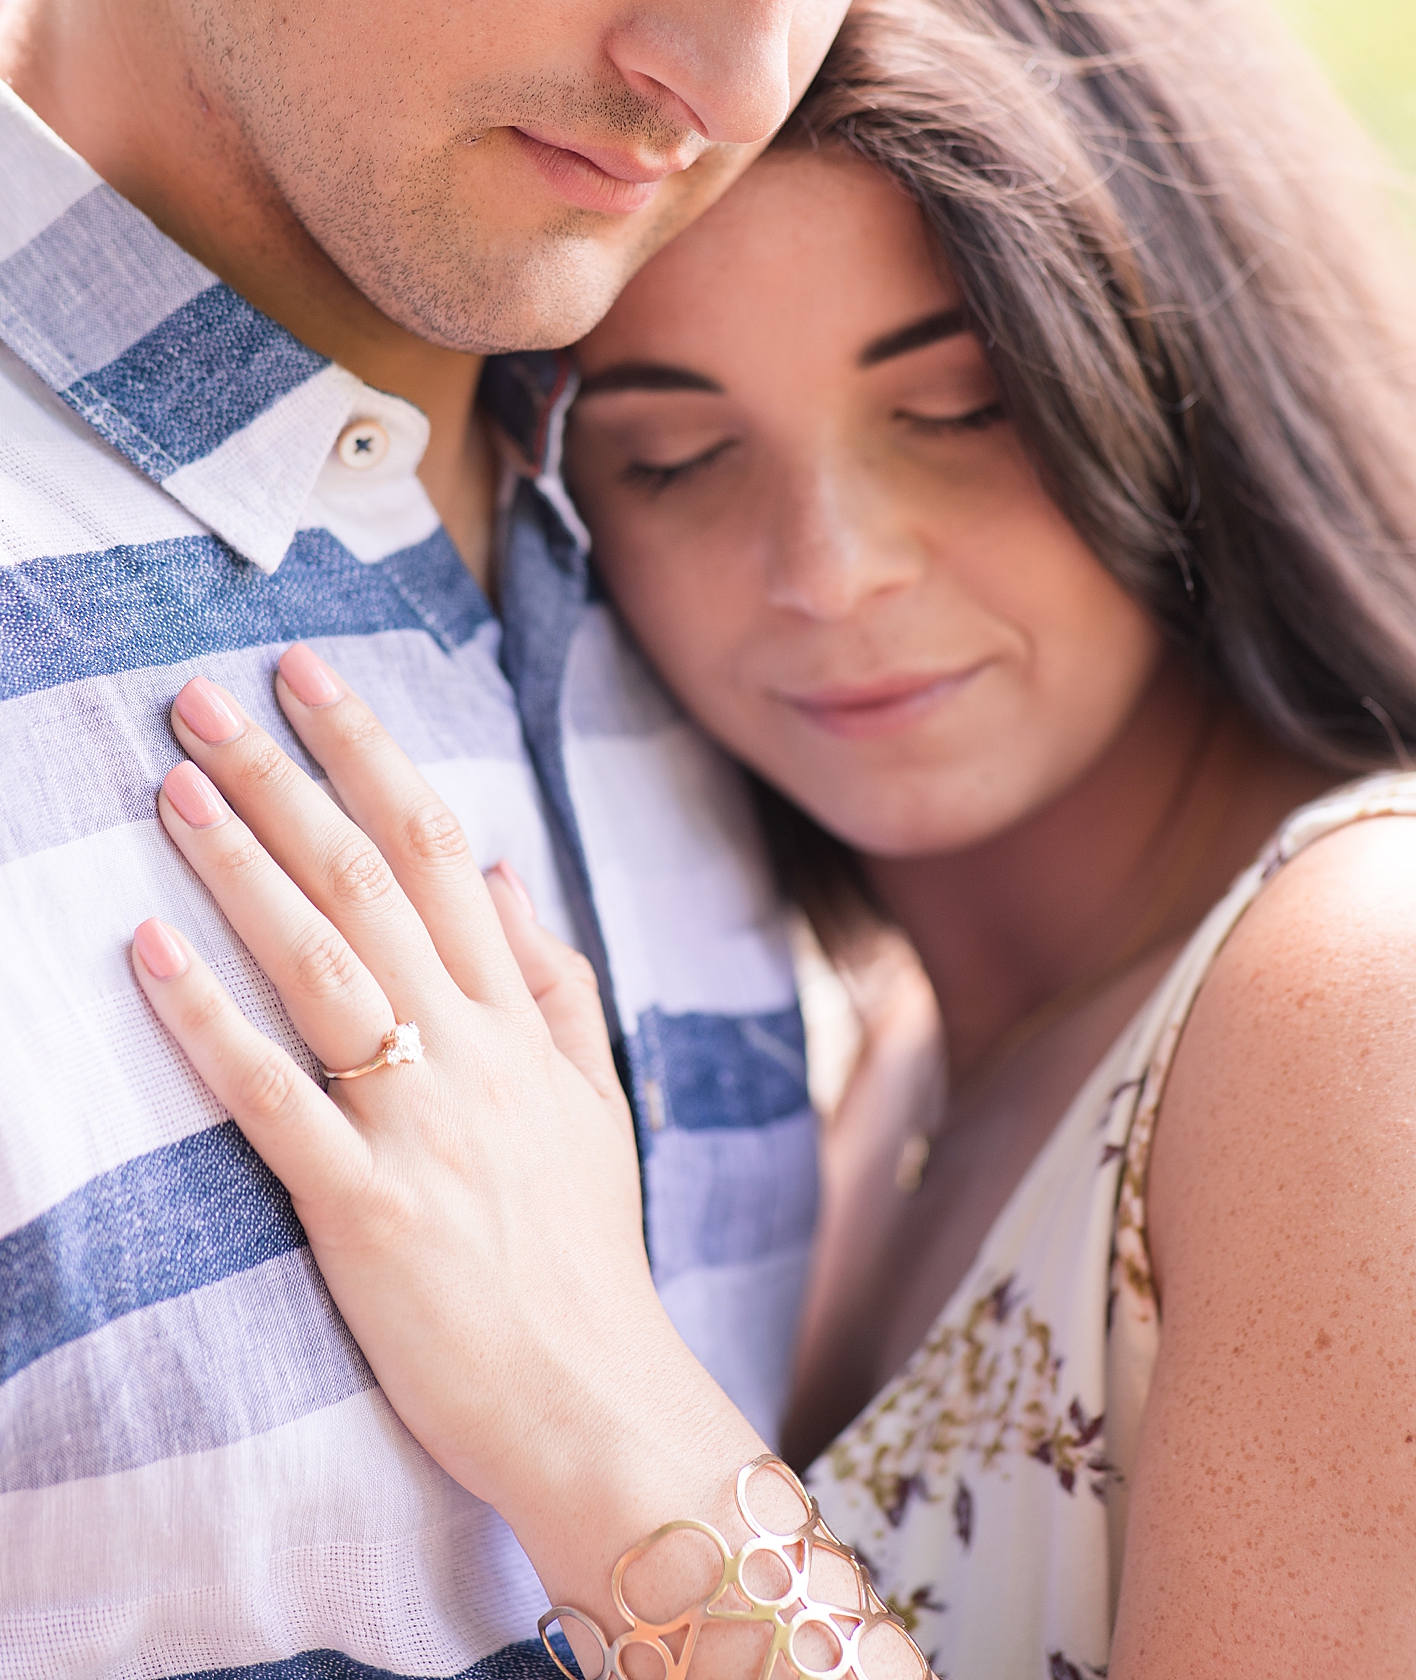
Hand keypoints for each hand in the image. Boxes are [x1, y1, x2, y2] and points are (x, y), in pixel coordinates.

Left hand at [130, 646, 759, 1624]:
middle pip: (367, 881)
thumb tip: (499, 869)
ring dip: (241, 864)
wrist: (599, 1403)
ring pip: (320, 962)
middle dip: (284, 778)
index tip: (310, 679)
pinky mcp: (362, 1207)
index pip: (438, 848)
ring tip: (173, 784)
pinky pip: (274, 1095)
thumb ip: (553, 980)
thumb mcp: (594, 1101)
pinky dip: (209, 1018)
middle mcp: (468, 1050)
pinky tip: (150, 948)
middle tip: (202, 698)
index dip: (370, 752)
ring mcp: (417, 1124)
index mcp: (518, 1019)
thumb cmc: (585, 1257)